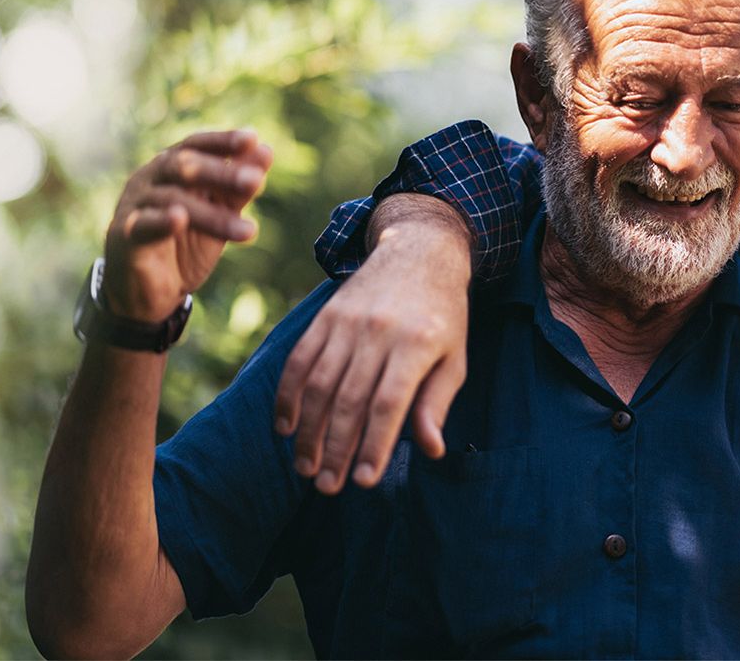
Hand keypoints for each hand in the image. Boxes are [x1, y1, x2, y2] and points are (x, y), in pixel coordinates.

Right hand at [101, 129, 273, 322]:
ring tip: (248, 230)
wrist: (147, 292)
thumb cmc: (183, 245)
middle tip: (256, 181)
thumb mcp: (217, 215)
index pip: (196, 145)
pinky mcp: (124, 235)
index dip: (222, 141)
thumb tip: (266, 152)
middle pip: (184, 166)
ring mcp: (134, 204)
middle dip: (222, 174)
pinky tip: (180, 219)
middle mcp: (149, 178)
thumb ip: (237, 189)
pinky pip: (143, 224)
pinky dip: (162, 220)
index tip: (252, 140)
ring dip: (212, 215)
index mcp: (170, 167)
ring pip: (172, 200)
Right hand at [273, 194, 471, 493]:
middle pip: (349, 399)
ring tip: (305, 467)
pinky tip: (284, 427)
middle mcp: (378, 332)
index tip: (364, 482)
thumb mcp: (455, 358)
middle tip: (326, 487)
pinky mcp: (325, 317)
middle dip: (335, 448)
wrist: (418, 252)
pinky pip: (299, 360)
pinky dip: (288, 396)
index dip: (374, 445)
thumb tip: (431, 450)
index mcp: (417, 344)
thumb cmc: (442, 316)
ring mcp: (347, 322)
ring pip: (318, 384)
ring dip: (307, 430)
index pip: (389, 403)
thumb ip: (438, 404)